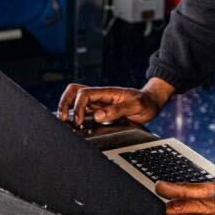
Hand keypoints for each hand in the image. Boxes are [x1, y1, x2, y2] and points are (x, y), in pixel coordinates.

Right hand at [56, 78, 173, 126]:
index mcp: (106, 93)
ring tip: (63, 120)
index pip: (84, 94)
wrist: (151, 103)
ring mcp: (98, 103)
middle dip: (64, 102)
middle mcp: (99, 96)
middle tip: (63, 118)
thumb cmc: (145, 102)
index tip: (78, 121)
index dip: (78, 107)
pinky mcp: (99, 110)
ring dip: (66, 106)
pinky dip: (74, 114)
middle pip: (74, 91)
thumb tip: (97, 116)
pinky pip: (82, 109)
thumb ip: (117, 110)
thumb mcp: (136, 105)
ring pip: (75, 99)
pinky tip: (73, 124)